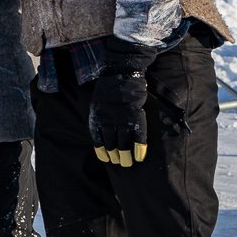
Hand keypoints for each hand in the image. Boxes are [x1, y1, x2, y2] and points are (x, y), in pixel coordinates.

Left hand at [88, 39, 156, 166]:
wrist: (121, 72)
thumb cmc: (110, 86)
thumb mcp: (98, 101)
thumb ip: (100, 115)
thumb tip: (103, 127)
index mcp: (96, 118)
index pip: (97, 140)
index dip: (102, 151)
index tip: (106, 158)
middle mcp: (107, 122)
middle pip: (110, 144)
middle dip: (115, 156)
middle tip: (120, 164)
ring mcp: (121, 120)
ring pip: (123, 144)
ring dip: (126, 156)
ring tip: (128, 164)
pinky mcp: (135, 117)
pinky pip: (137, 138)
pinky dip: (139, 149)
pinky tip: (140, 157)